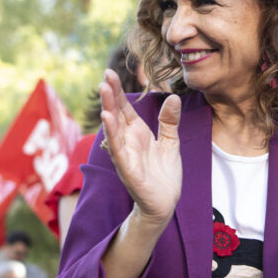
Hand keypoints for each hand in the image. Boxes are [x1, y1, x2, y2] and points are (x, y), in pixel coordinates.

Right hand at [99, 69, 181, 223]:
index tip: (110, 73)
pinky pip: (118, 149)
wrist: (165, 203)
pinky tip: (108, 119)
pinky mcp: (127, 169)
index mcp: (137, 133)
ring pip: (114, 129)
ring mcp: (125, 155)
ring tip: (104, 90)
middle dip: (111, 95)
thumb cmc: (164, 174)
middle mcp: (128, 141)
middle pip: (116, 114)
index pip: (125, 108)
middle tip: (105, 75)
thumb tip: (173, 97)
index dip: (118, 92)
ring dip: (108, 109)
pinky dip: (112, 134)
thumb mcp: (170, 142)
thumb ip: (169, 121)